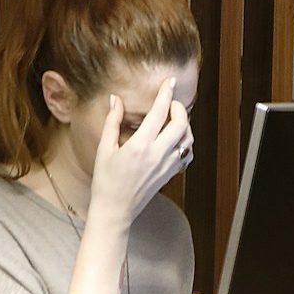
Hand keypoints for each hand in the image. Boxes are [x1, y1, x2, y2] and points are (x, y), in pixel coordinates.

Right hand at [87, 78, 192, 227]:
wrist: (115, 210)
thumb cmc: (106, 181)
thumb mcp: (105, 149)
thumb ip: (112, 121)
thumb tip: (115, 99)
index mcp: (140, 145)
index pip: (159, 112)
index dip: (166, 93)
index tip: (170, 82)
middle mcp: (157, 154)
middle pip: (181, 124)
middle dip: (179, 108)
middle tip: (170, 103)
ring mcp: (167, 166)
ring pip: (188, 139)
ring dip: (185, 125)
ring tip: (173, 119)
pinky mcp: (170, 174)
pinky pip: (187, 154)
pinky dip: (185, 142)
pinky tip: (174, 139)